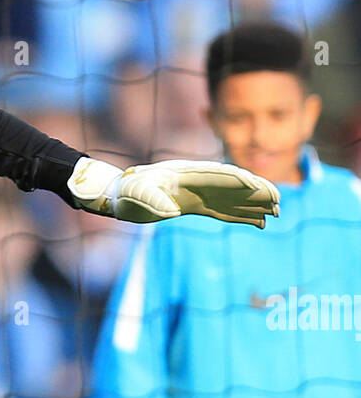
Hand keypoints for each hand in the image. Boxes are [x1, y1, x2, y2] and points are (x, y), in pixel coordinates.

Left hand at [68, 157, 279, 227]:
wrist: (117, 194)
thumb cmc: (126, 192)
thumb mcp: (135, 194)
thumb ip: (153, 199)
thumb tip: (170, 211)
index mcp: (188, 173)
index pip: (222, 175)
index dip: (243, 182)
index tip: (261, 189)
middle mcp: (198, 182)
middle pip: (234, 185)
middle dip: (258, 193)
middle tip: (280, 204)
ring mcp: (198, 194)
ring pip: (233, 200)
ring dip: (254, 206)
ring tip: (277, 215)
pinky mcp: (194, 207)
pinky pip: (223, 213)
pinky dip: (241, 218)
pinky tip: (257, 224)